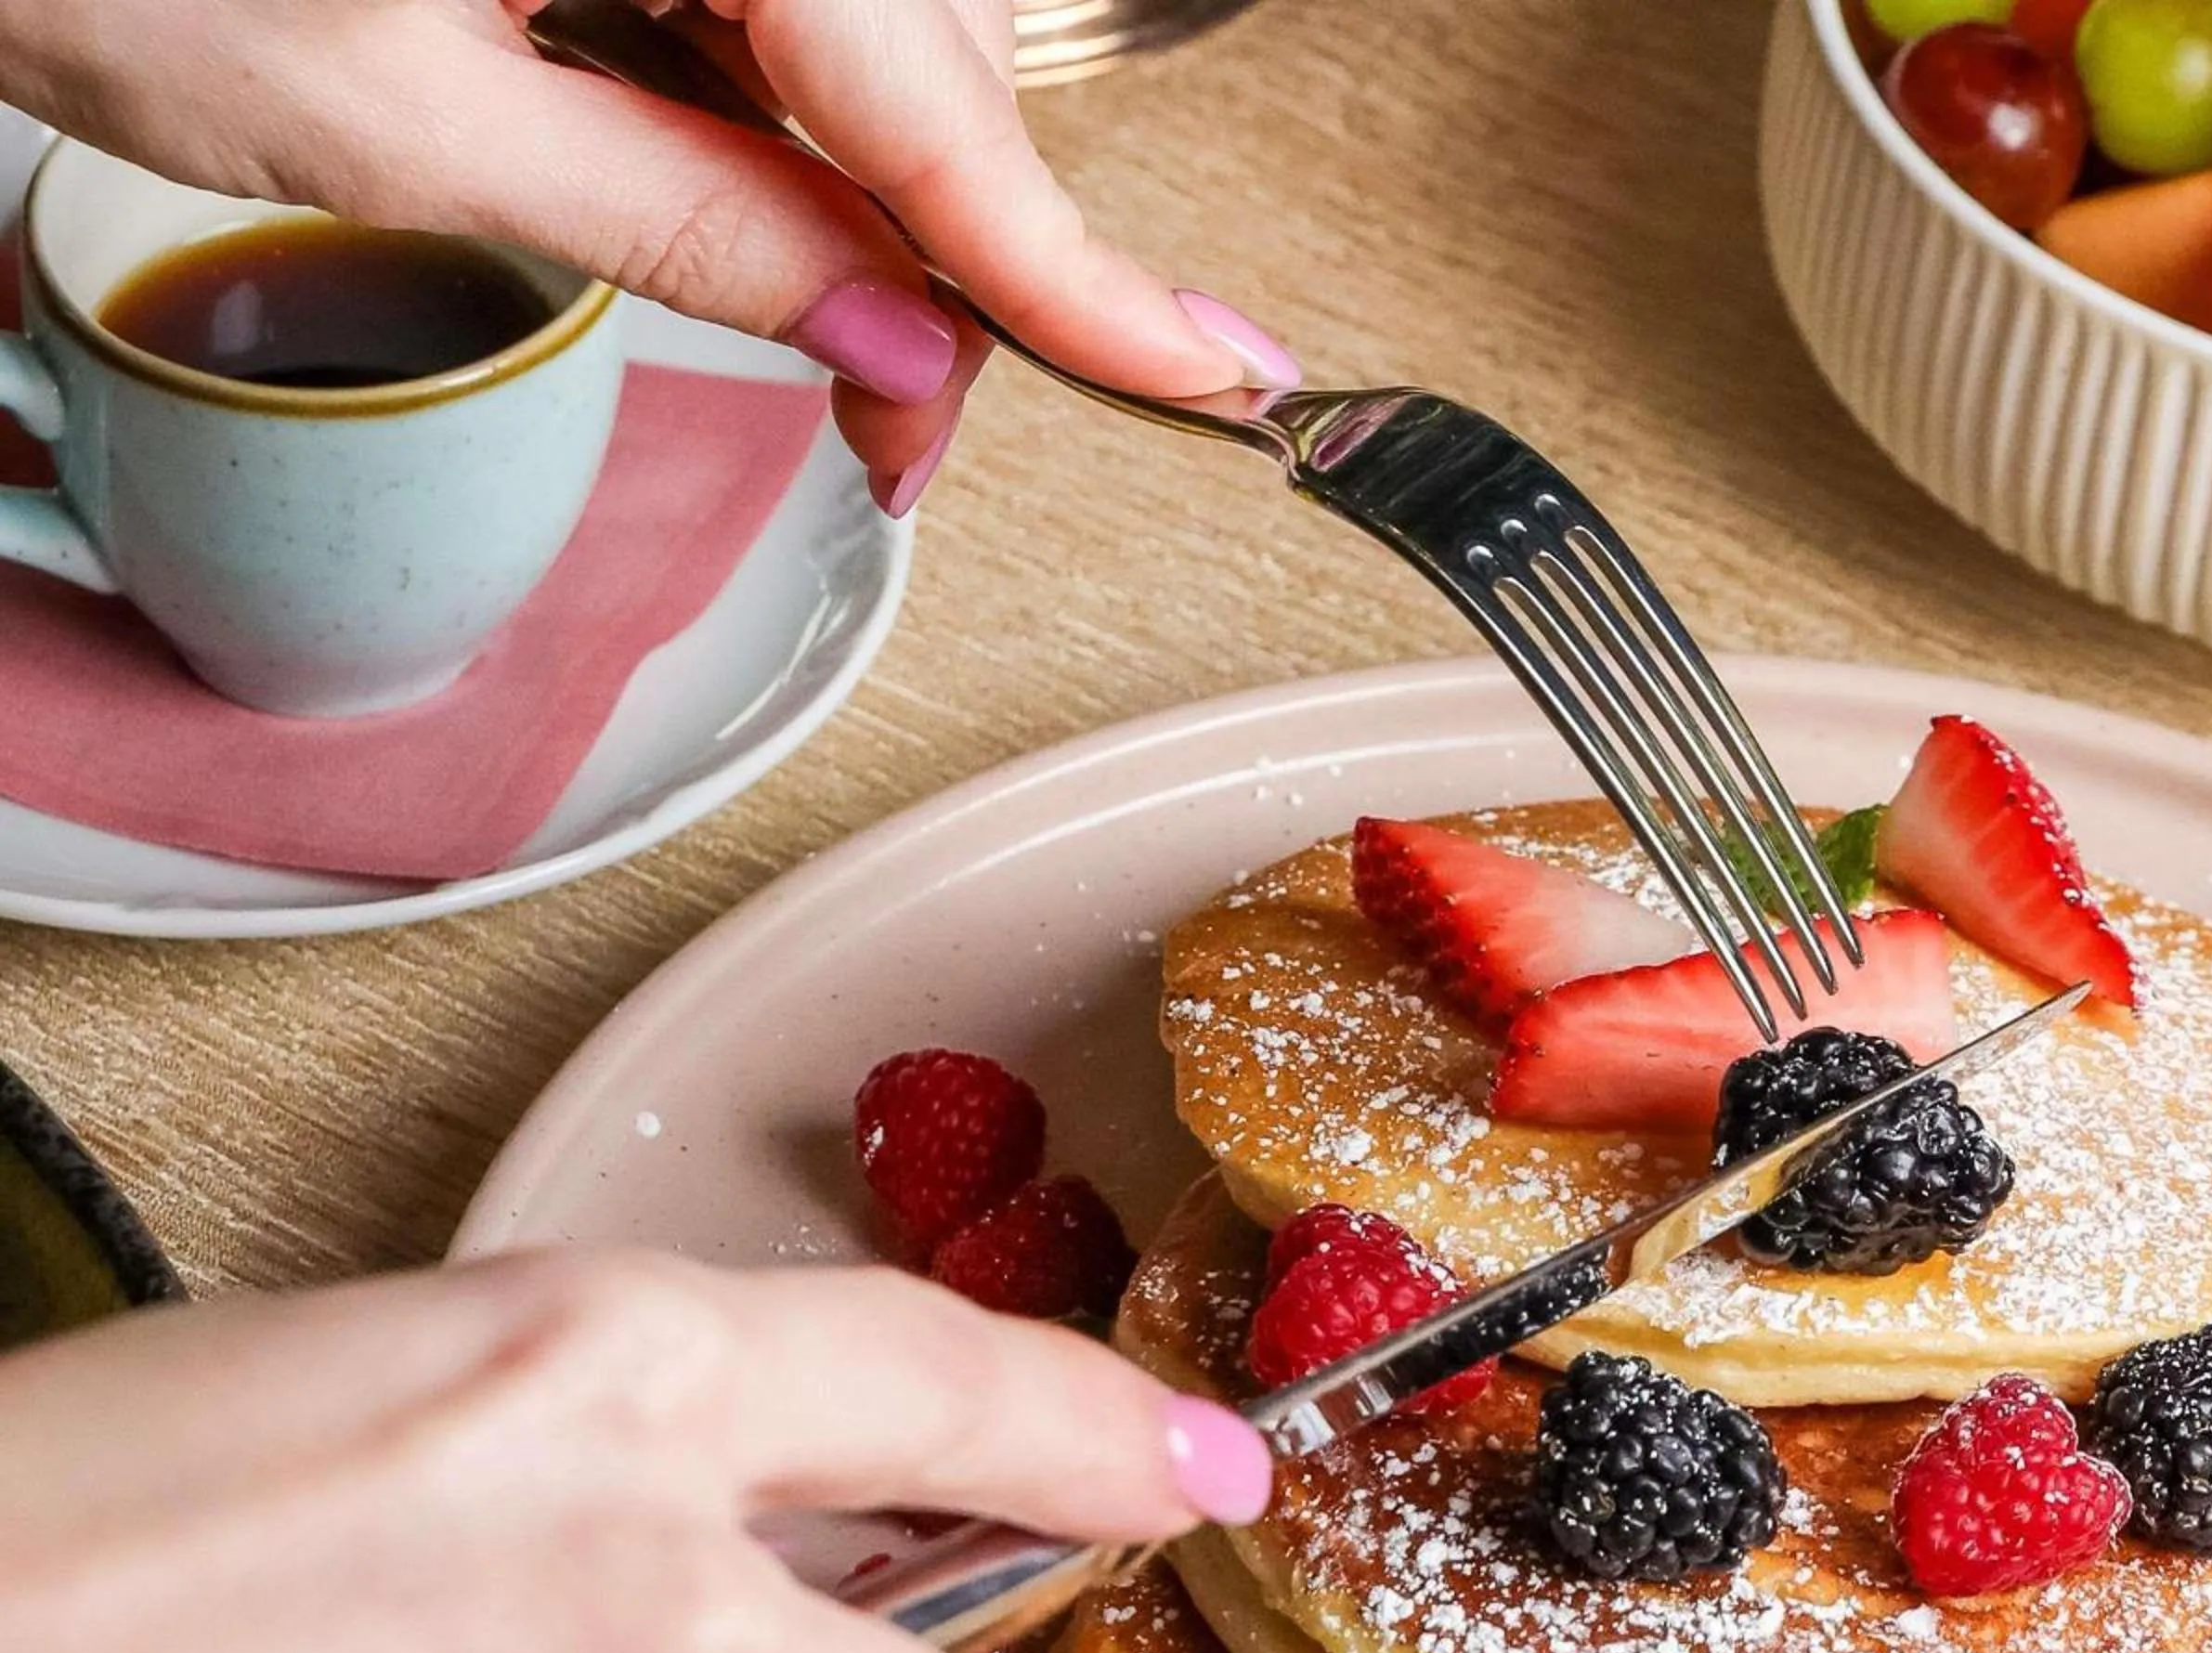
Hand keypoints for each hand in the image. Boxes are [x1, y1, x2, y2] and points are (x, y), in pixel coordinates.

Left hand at [0, 0, 1298, 513]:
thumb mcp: (404, 120)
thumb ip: (694, 227)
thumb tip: (900, 345)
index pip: (931, 98)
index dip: (1072, 270)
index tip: (1209, 380)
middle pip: (920, 66)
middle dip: (950, 274)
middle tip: (907, 451)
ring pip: (861, 45)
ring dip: (872, 218)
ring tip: (851, 379)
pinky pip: (768, 6)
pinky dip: (784, 136)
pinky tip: (773, 226)